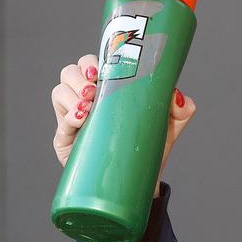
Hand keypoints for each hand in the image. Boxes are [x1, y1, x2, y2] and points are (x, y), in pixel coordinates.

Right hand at [51, 54, 196, 194]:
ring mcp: (73, 119)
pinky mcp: (66, 141)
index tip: (101, 71)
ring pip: (59, 92)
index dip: (92, 62)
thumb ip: (182, 108)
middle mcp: (87, 99)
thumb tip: (176, 96)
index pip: (91, 64)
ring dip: (71, 95)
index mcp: (107, 88)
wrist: (140, 179)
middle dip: (79, 76)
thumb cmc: (150, 144)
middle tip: (94, 91)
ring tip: (88, 107)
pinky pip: (60, 125)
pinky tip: (81, 120)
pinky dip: (68, 118)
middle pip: (69, 73)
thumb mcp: (171, 125)